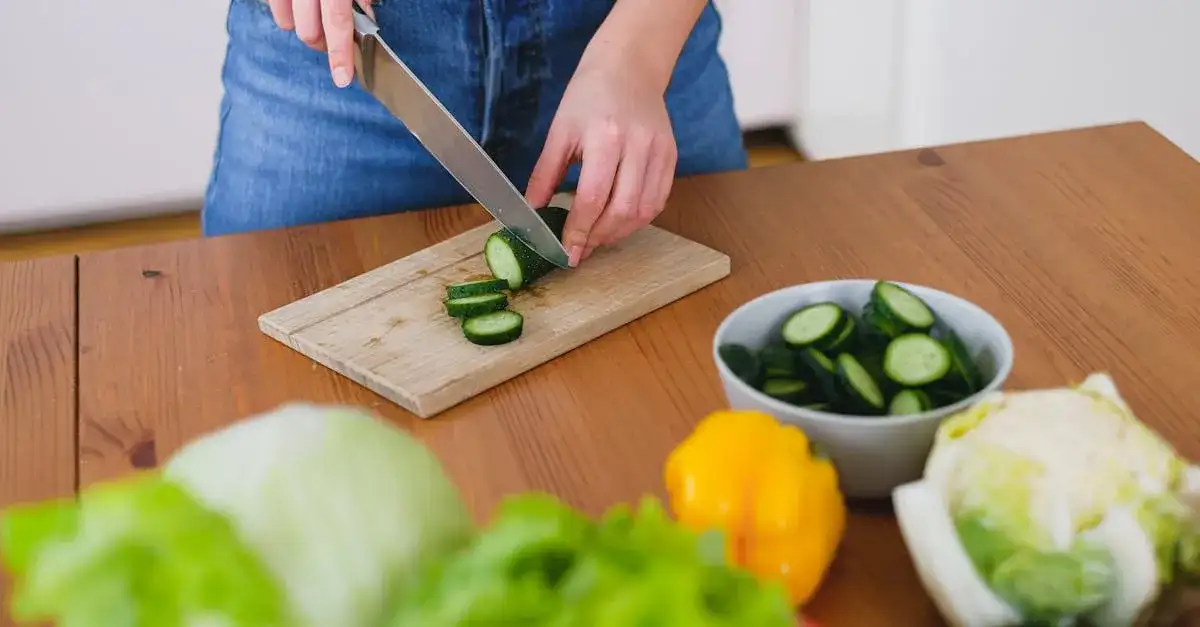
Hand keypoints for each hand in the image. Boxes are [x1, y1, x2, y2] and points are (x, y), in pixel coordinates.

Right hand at [268, 0, 374, 87]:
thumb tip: (365, 18)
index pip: (337, 23)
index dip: (340, 54)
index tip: (342, 79)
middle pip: (309, 33)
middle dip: (322, 41)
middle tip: (333, 35)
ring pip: (285, 22)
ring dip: (300, 24)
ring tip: (312, 12)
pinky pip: (271, 5)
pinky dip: (284, 9)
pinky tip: (296, 2)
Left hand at [525, 51, 677, 266]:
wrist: (629, 66)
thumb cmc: (589, 95)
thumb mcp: (559, 131)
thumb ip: (545, 174)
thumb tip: (531, 212)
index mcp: (605, 137)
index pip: (592, 199)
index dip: (579, 232)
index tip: (567, 253)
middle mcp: (637, 146)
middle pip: (622, 211)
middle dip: (599, 238)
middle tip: (580, 248)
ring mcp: (659, 152)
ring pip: (644, 212)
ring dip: (619, 233)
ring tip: (597, 238)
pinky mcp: (671, 156)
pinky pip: (658, 201)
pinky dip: (638, 219)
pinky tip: (619, 222)